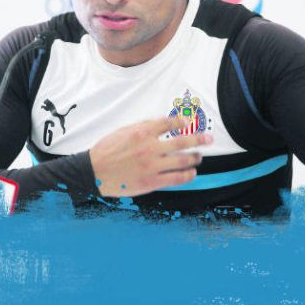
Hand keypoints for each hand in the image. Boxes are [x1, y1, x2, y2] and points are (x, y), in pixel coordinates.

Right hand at [89, 116, 212, 196]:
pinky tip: (192, 173)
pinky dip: (188, 175)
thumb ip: (144, 127)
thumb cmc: (107, 150)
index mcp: (142, 133)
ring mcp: (152, 166)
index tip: (189, 122)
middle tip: (209, 139)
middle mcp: (150, 148)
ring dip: (195, 158)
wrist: (94, 172)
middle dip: (199, 139)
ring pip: (183, 161)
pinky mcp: (152, 182)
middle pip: (183, 142)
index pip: (170, 123)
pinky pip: (176, 178)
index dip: (183, 122)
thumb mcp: (124, 131)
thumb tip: (163, 123)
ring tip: (199, 157)